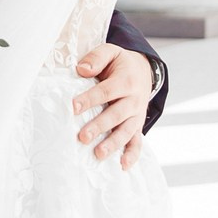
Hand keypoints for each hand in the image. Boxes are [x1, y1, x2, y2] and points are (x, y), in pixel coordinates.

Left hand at [73, 43, 152, 167]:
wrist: (144, 71)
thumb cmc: (120, 64)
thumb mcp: (112, 52)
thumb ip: (97, 57)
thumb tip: (81, 69)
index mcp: (126, 80)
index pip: (106, 91)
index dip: (90, 99)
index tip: (73, 107)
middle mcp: (133, 100)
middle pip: (116, 115)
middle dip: (99, 126)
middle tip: (83, 137)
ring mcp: (136, 115)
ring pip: (126, 131)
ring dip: (113, 144)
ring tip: (98, 154)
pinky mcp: (137, 125)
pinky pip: (138, 142)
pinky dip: (132, 155)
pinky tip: (122, 166)